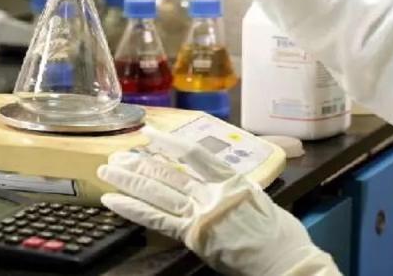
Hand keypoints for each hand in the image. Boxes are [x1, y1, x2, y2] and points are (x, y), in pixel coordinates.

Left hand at [97, 127, 327, 275]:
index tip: (149, 132)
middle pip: (168, 172)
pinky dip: (132, 209)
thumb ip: (237, 188)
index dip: (168, 141)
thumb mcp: (261, 199)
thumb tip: (224, 182)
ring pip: (157, 191)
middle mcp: (212, 192)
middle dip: (139, 163)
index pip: (194, 153)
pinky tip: (112, 201)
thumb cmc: (280, 234)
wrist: (285, 260)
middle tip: (116, 155)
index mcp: (231, 180)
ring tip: (107, 171)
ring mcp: (200, 214)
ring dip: (129, 180)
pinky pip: (156, 220)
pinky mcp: (192, 236)